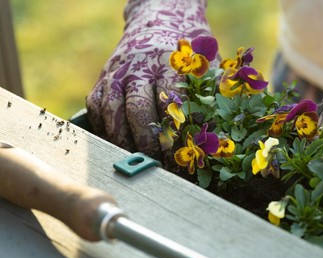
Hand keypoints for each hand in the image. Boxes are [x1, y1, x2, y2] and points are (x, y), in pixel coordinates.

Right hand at [86, 0, 215, 156]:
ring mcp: (117, 74)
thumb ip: (214, 95)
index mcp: (169, 65)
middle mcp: (139, 68)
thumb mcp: (207, 68)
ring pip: (113, 112)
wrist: (158, 23)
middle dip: (149, 143)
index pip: (171, 103)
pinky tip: (120, 148)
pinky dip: (106, 131)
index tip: (184, 156)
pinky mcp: (102, 80)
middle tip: (160, 166)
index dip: (177, 133)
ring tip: (138, 162)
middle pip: (139, 111)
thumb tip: (222, 135)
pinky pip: (97, 109)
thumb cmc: (189, 57)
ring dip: (125, 141)